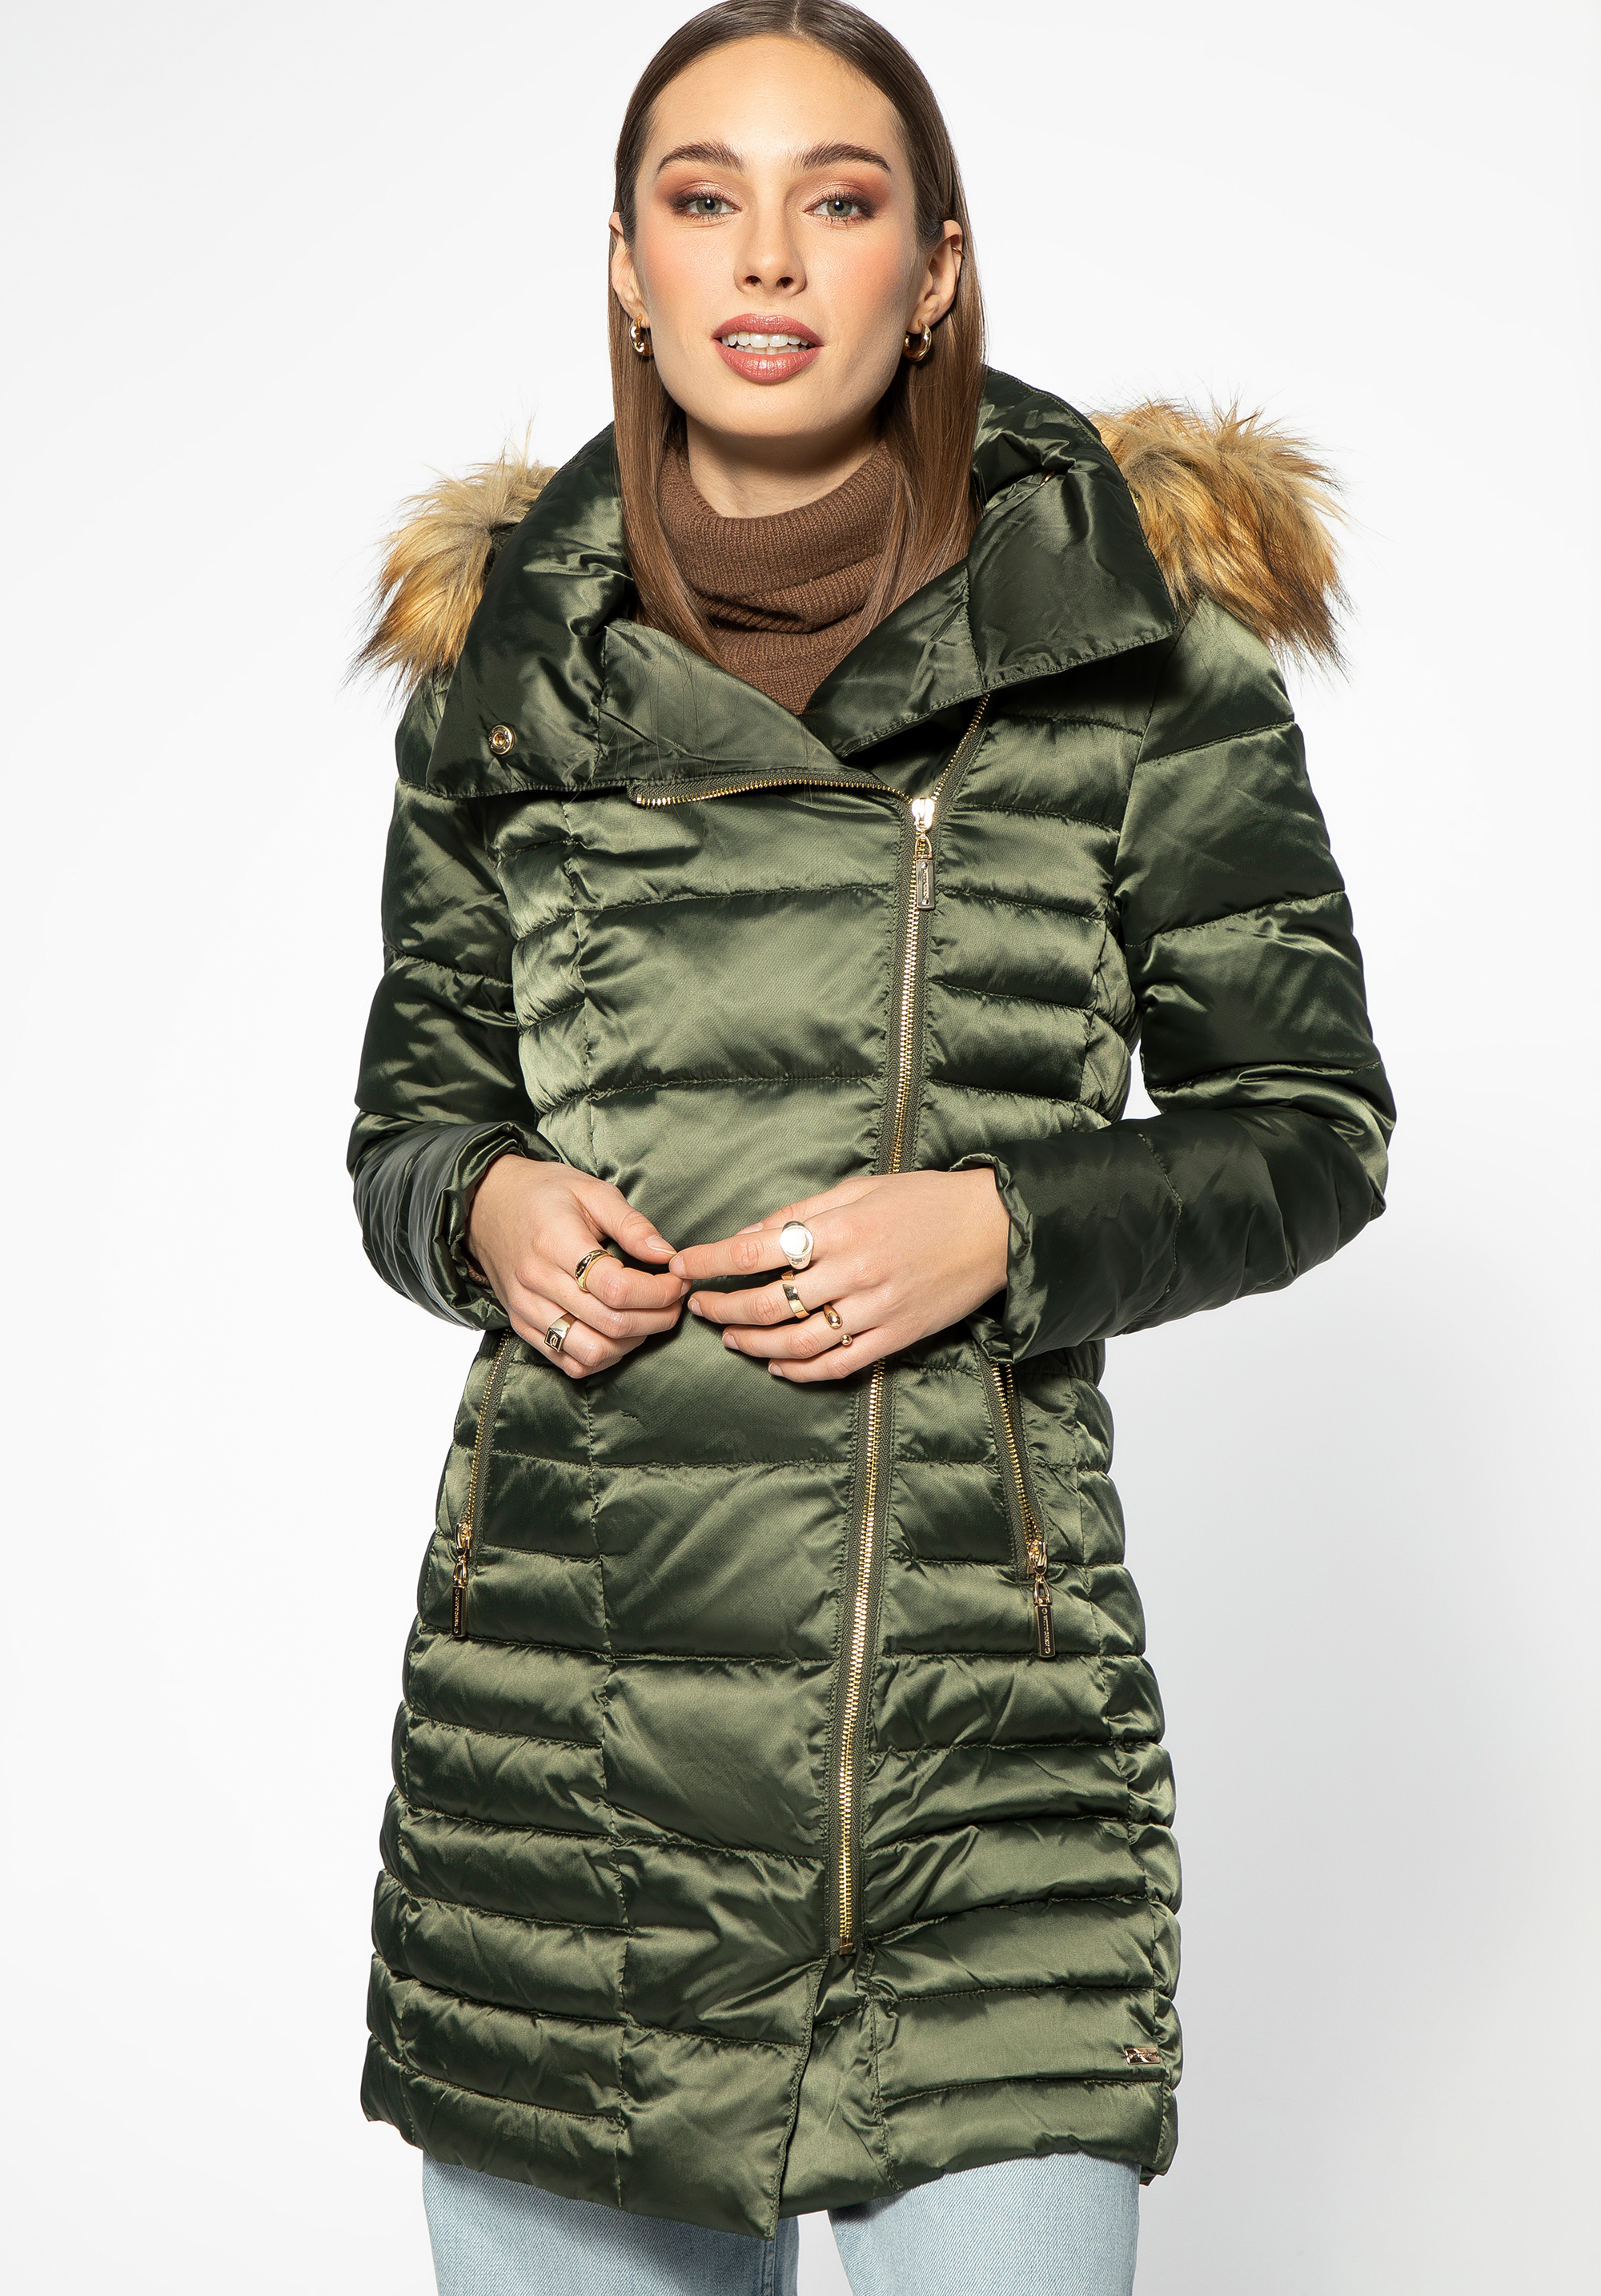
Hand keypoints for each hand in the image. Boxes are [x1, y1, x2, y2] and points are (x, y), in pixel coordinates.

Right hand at [465, 1156, 689, 1378]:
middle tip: (675, 1300)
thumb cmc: (543, 1194)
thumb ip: (631, 1224)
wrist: (485, 1205)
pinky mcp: (522, 1326)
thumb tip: (667, 1255)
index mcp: (556, 1241)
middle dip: (658, 1317)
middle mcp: (537, 1281)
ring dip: (633, 1342)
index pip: (617, 1287)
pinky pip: (569, 1362)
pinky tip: (619, 1334)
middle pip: (611, 1323)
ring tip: (649, 1317)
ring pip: (592, 1352)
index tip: (677, 1279)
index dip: (658, 1291)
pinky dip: (603, 1357)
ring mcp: (527, 1309)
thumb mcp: (590, 1190)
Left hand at [669, 1168, 1009, 1382]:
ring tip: (729, 1334)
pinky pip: (836, 1365)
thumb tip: (750, 1233)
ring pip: (796, 1342)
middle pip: (767, 1302)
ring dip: (752, 1341)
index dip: (711, 1261)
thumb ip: (803, 1213)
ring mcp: (875, 1311)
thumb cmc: (924, 1200)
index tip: (683, 1266)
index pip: (756, 1249)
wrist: (994, 1229)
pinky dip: (798, 1371)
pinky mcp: (895, 1338)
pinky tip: (775, 1365)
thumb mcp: (860, 1189)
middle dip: (722, 1306)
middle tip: (697, 1304)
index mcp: (842, 1228)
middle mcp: (854, 1272)